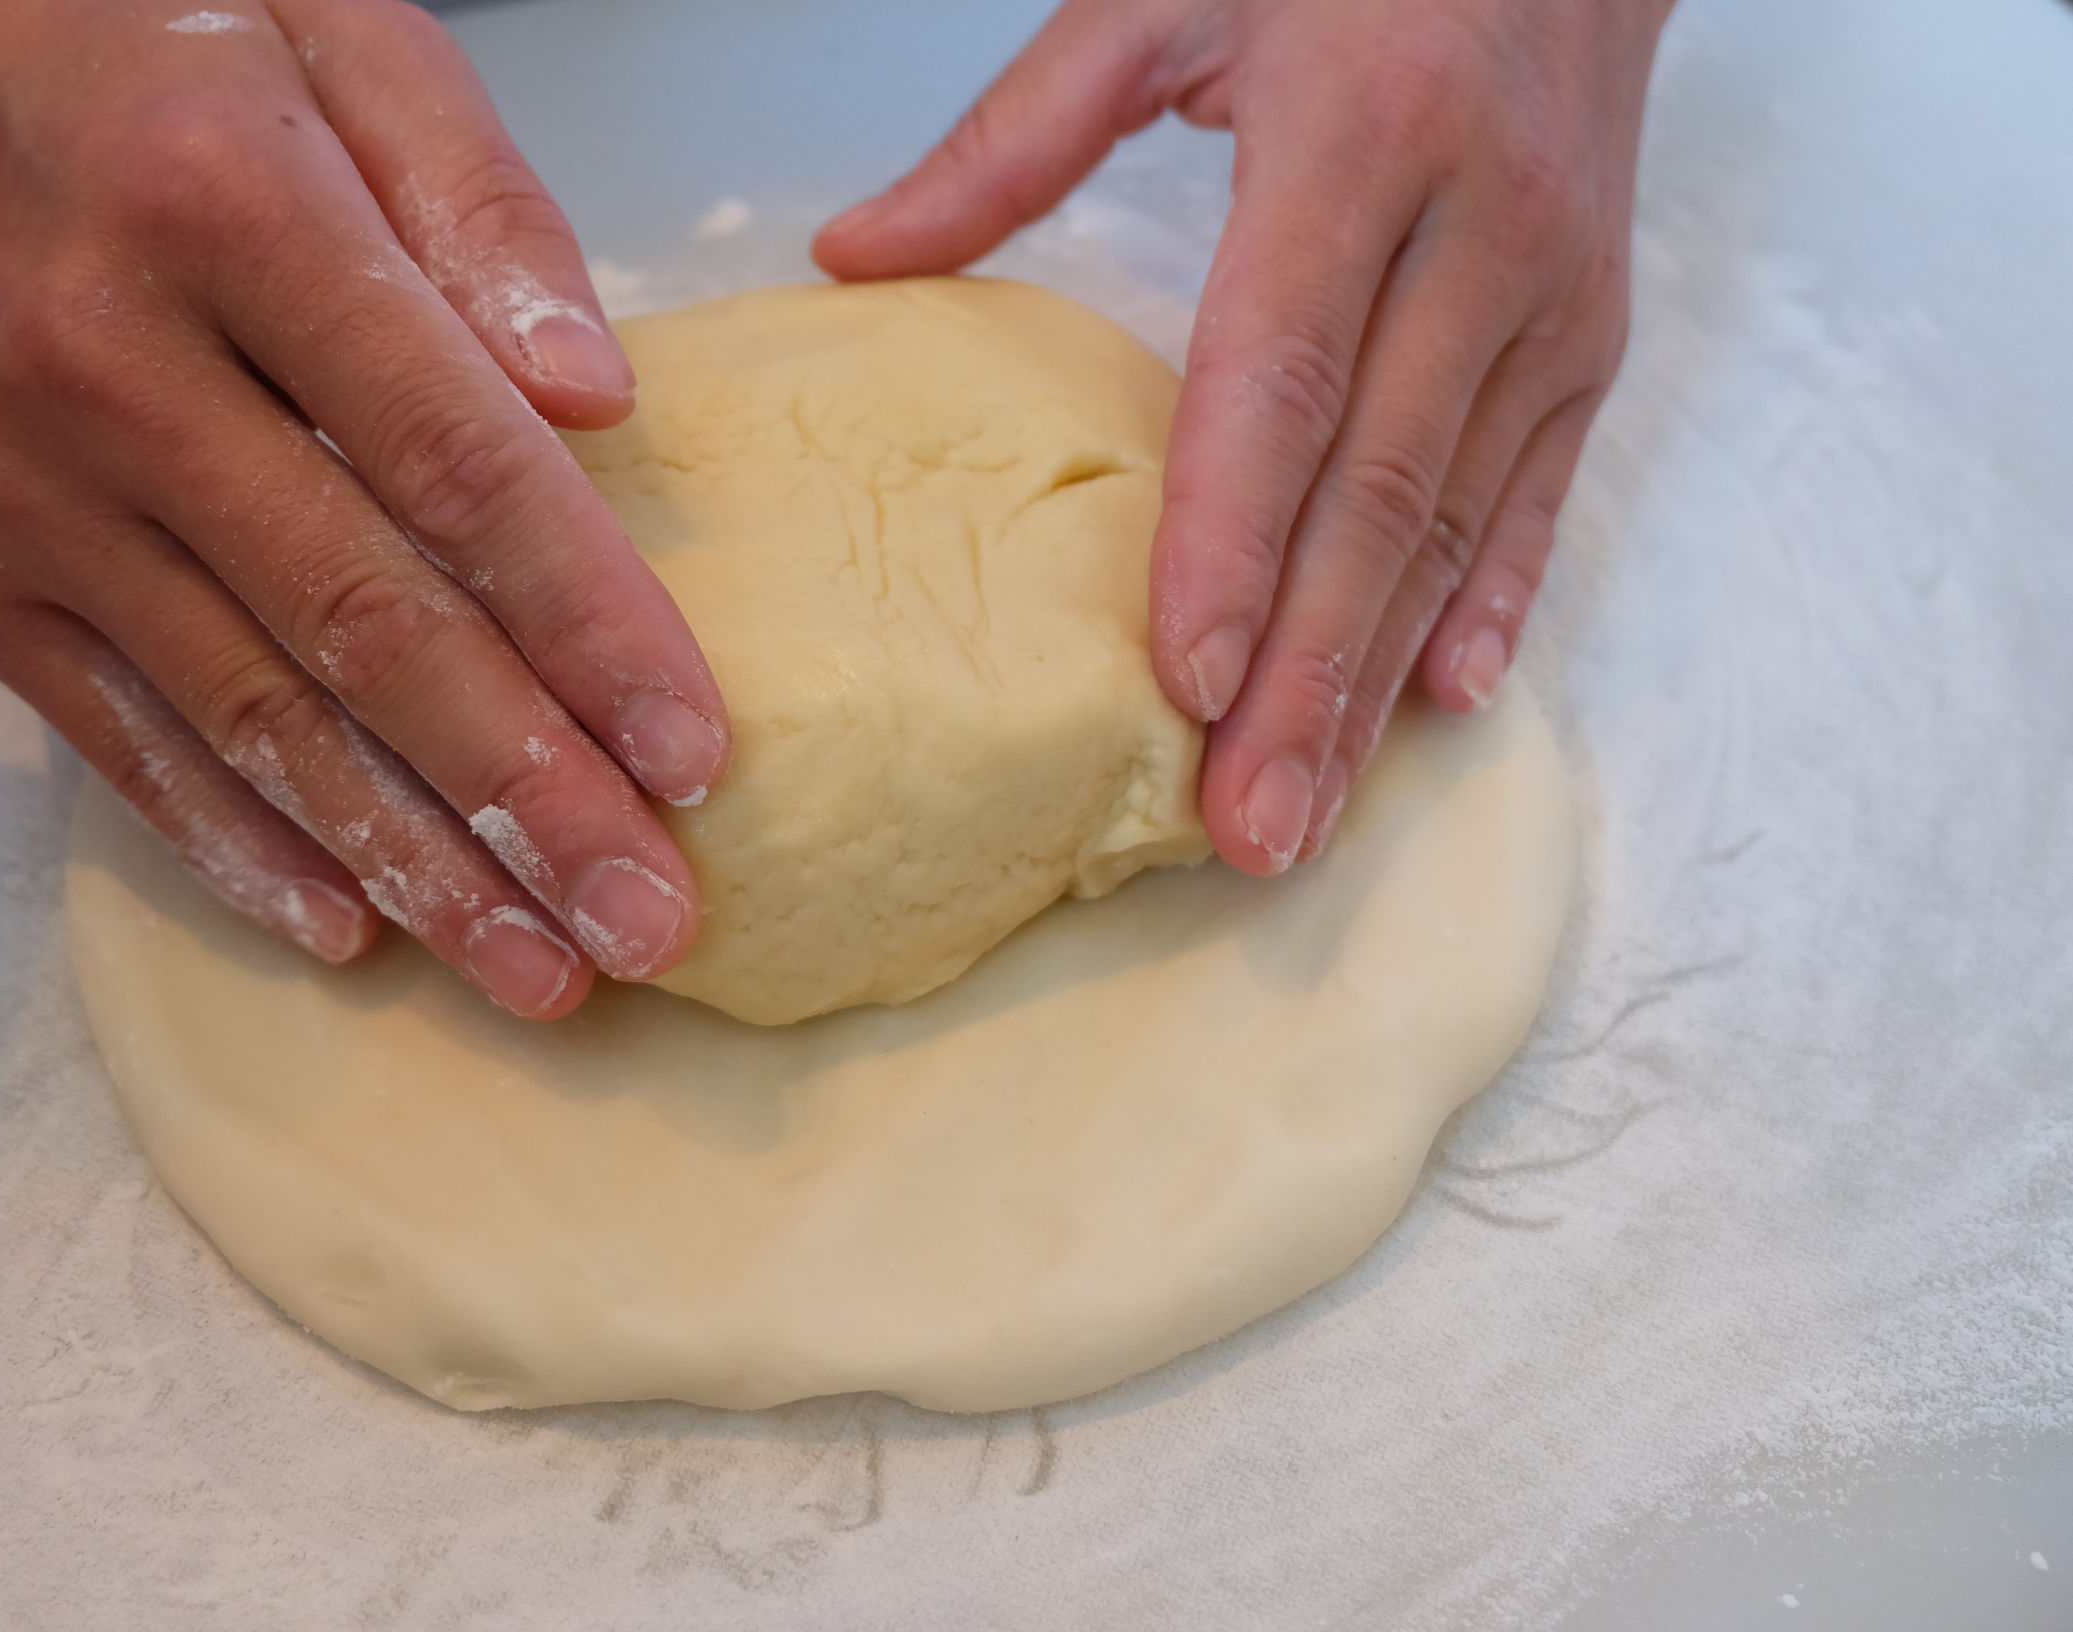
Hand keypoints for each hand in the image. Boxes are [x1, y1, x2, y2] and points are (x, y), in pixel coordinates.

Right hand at [0, 0, 731, 1015]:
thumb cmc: (177, 62)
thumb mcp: (358, 48)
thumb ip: (488, 212)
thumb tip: (599, 405)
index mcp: (233, 211)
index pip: (453, 462)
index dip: (587, 624)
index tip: (699, 757)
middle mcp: (105, 364)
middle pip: (360, 624)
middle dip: (524, 797)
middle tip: (651, 926)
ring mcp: (21, 491)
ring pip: (252, 716)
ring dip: (413, 863)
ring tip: (542, 974)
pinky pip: (122, 744)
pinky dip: (243, 847)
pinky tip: (361, 932)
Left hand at [817, 0, 1667, 872]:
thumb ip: (1016, 134)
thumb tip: (857, 255)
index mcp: (1355, 139)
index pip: (1283, 376)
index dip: (1233, 537)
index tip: (1186, 681)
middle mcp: (1475, 230)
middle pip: (1378, 487)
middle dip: (1311, 674)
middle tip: (1250, 827)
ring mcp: (1549, 291)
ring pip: (1459, 515)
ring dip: (1384, 676)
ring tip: (1313, 811)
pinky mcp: (1593, 329)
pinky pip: (1544, 487)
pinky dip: (1495, 599)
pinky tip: (1443, 701)